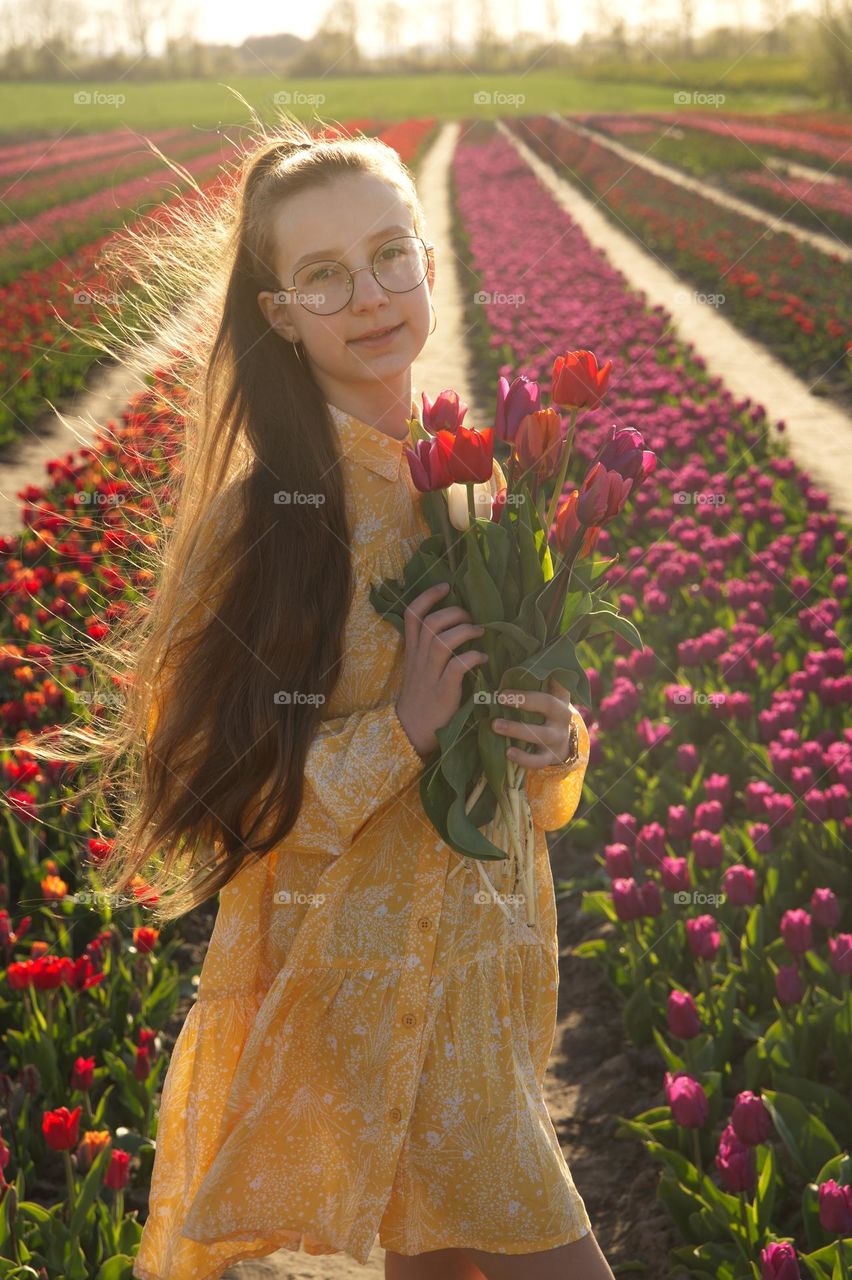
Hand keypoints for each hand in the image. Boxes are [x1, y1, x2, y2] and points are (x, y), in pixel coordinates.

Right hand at [396, 582, 488, 758]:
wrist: (411, 730)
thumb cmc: (422, 698)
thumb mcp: (420, 669)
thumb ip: (431, 649)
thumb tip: (457, 626)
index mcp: (412, 651)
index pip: (413, 615)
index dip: (428, 596)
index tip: (446, 586)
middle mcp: (419, 659)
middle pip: (430, 623)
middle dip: (453, 613)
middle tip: (471, 617)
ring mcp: (430, 675)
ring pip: (441, 641)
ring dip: (464, 632)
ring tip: (479, 633)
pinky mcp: (442, 691)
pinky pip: (456, 667)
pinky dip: (471, 657)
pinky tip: (481, 658)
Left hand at [490, 676, 575, 768]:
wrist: (560, 745)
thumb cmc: (543, 714)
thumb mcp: (544, 698)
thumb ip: (532, 684)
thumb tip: (504, 664)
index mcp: (560, 697)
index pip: (558, 681)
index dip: (545, 673)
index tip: (523, 668)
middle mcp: (562, 716)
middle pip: (548, 704)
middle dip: (524, 699)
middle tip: (500, 696)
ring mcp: (558, 737)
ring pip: (541, 734)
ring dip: (517, 729)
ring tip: (495, 725)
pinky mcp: (550, 756)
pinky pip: (538, 760)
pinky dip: (523, 758)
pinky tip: (508, 753)